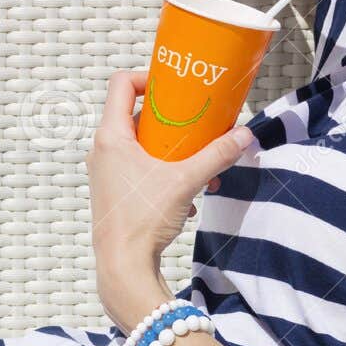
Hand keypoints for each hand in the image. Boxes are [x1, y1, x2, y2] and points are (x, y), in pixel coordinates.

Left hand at [86, 69, 253, 332]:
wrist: (123, 268)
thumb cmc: (143, 219)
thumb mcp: (185, 181)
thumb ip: (216, 156)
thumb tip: (244, 136)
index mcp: (110, 136)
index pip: (120, 84)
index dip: (146, 78)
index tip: (174, 88)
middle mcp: (102, 150)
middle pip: (134, 115)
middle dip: (171, 122)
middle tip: (195, 128)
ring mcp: (105, 172)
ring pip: (140, 146)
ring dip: (171, 153)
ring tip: (199, 170)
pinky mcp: (112, 193)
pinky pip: (138, 169)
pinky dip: (162, 174)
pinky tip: (186, 198)